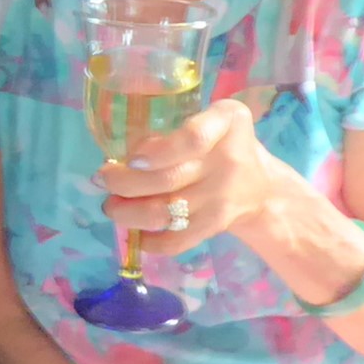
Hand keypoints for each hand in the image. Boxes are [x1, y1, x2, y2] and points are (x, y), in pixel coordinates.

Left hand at [95, 98, 278, 256]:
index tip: (130, 159)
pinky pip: (179, 240)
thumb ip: (171, 134)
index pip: (193, 138)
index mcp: (226, 121)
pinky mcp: (216, 226)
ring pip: (166, 212)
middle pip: (167, 179)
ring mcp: (223, 197)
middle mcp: (228, 160)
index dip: (157, 151)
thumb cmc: (220, 145)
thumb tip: (122, 160)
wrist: (261, 187)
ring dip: (129, 213)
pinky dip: (151, 242)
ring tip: (111, 207)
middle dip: (124, 183)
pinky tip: (135, 235)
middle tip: (102, 181)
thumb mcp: (207, 123)